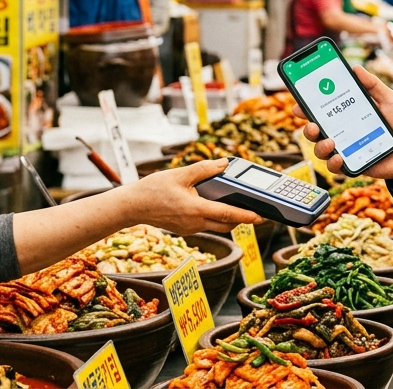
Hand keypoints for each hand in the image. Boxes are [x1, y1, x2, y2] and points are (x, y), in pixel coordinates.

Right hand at [122, 159, 262, 233]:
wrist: (132, 206)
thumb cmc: (153, 190)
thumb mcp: (180, 174)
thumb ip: (204, 169)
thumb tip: (224, 164)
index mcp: (195, 210)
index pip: (228, 215)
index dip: (247, 216)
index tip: (260, 216)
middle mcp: (194, 223)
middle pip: (226, 224)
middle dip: (241, 219)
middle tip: (254, 210)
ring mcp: (189, 228)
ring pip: (217, 226)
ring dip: (228, 218)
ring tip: (237, 204)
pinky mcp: (184, 229)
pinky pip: (205, 225)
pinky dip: (214, 217)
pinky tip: (214, 205)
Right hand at [301, 66, 392, 178]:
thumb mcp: (389, 100)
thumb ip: (373, 85)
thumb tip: (355, 68)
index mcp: (348, 114)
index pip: (322, 110)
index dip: (307, 106)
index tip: (299, 102)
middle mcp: (343, 131)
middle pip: (315, 131)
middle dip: (308, 127)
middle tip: (312, 124)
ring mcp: (347, 149)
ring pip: (321, 150)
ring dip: (320, 146)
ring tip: (330, 141)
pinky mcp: (354, 165)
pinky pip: (336, 167)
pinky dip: (334, 163)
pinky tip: (339, 157)